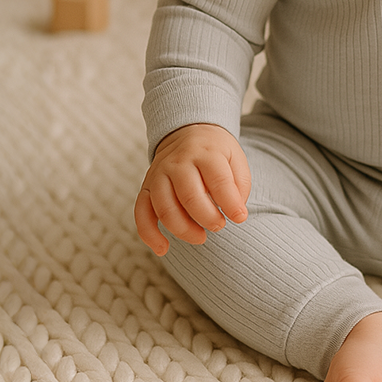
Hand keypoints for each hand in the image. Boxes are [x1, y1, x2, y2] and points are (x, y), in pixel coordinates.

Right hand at [135, 123, 251, 255]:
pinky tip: (163, 248)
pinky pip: (141, 213)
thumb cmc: (216, 153)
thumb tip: (236, 213)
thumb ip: (239, 184)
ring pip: (165, 209)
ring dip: (184, 230)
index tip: (240, 218)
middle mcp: (179, 162)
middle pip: (190, 197)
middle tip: (220, 226)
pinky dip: (149, 235)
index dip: (230, 204)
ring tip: (201, 237)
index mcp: (206, 152)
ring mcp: (159, 174)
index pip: (218, 181)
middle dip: (208, 219)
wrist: (187, 132)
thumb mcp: (235, 158)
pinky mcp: (146, 187)